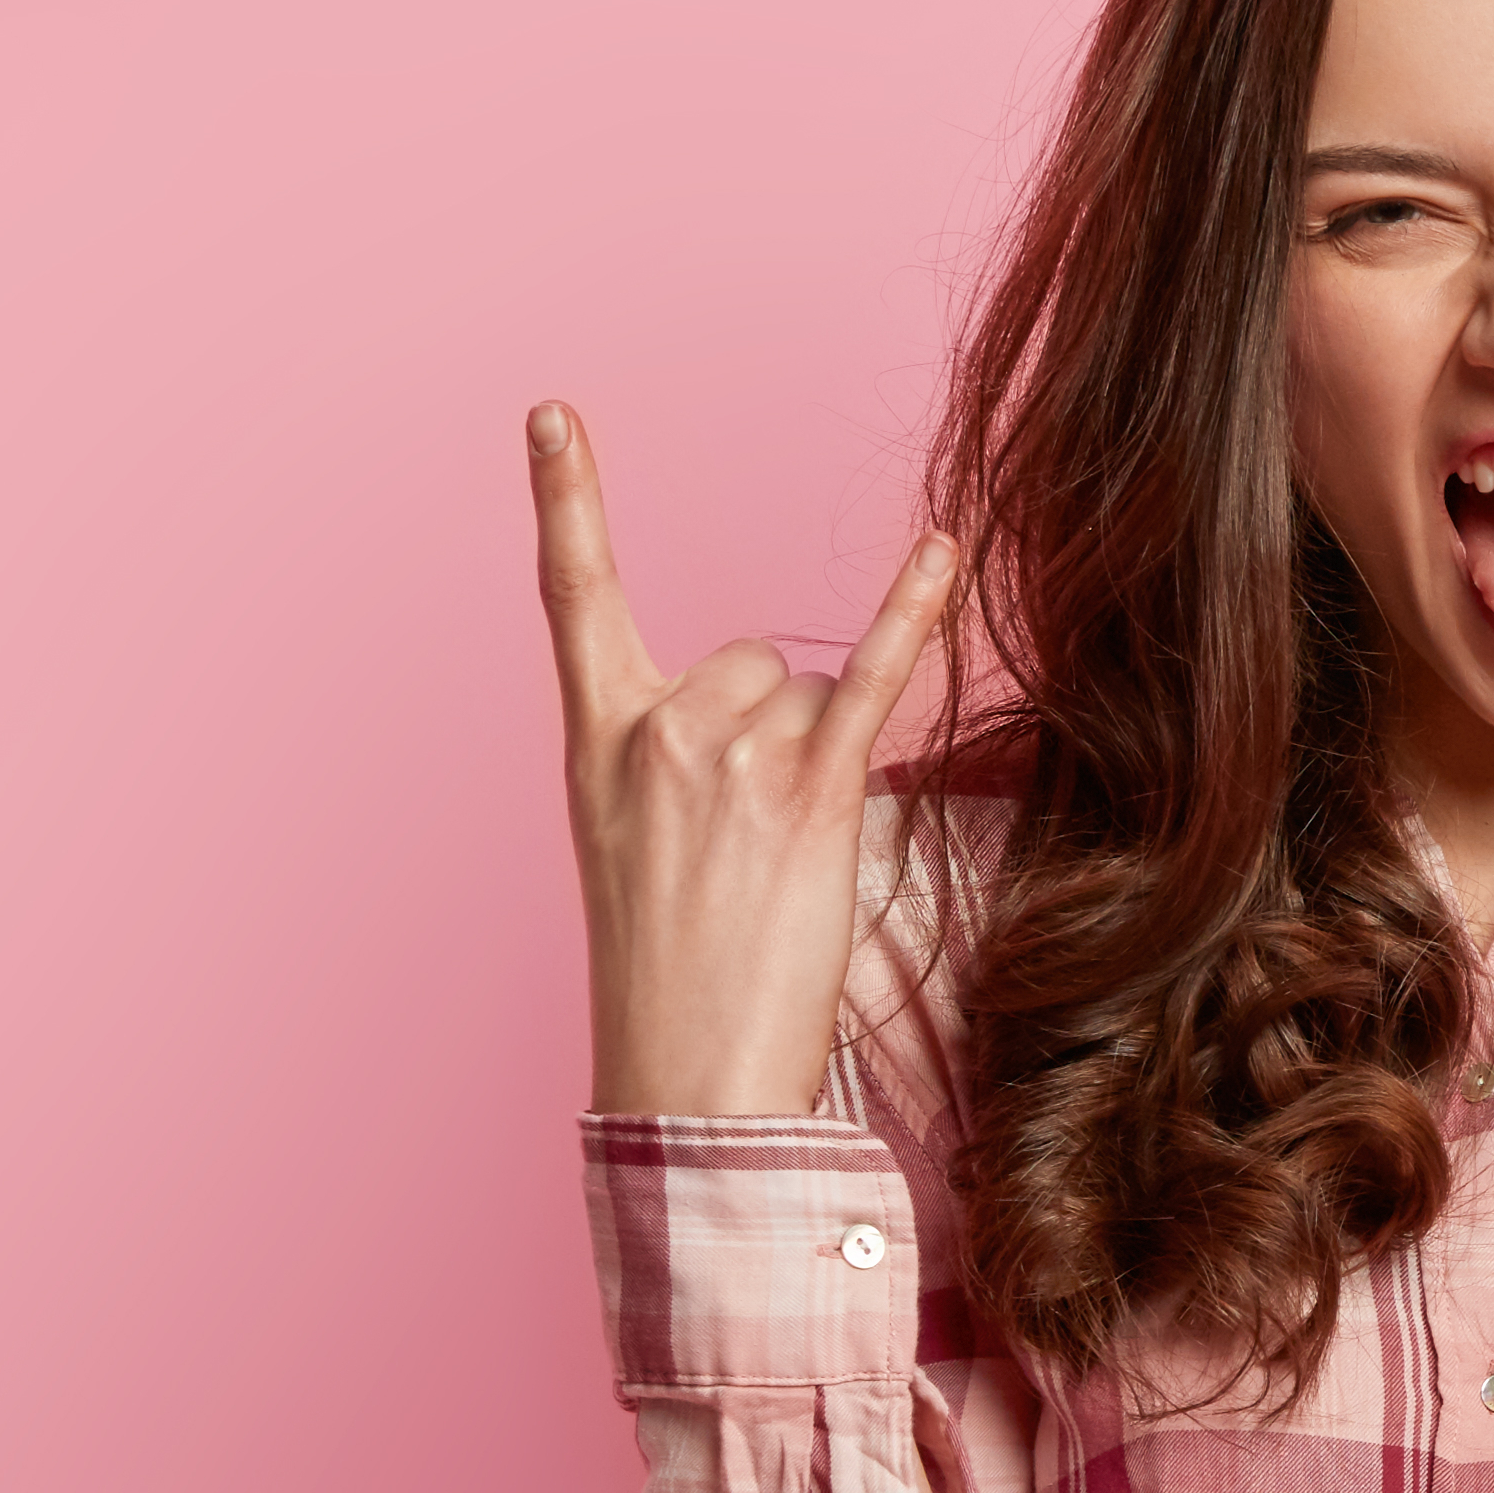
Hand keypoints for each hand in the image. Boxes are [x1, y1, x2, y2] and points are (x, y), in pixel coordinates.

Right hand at [535, 401, 968, 1121]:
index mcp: (595, 742)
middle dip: (765, 734)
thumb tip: (756, 714)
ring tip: (780, 864)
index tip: (552, 414)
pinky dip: (912, 615)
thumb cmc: (665, 978)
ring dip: (815, 761)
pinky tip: (941, 551)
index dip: (562, 498)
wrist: (683, 1078)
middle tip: (744, 847)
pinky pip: (872, 682)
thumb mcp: (626, 850)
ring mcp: (730, 757)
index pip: (571, 595)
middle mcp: (656, 729)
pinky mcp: (811, 795)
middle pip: (747, 660)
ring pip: (804, 692)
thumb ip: (667, 762)